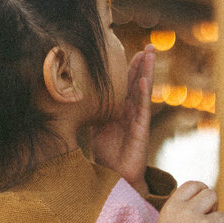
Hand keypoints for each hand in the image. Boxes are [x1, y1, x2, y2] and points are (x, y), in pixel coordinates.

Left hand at [91, 44, 155, 193]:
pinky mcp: (141, 131)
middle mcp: (131, 112)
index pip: (126, 85)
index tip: (131, 51)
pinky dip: (144, 94)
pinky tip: (144, 81)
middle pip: (138, 83)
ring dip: (147, 72)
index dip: (129, 68)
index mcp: (120, 109)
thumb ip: (91, 113)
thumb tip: (73, 100)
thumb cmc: (108, 154)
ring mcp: (137, 120)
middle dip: (143, 64)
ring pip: (143, 91)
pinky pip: (143, 110)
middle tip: (149, 45)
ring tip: (151, 55)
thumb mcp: (95, 129)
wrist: (116, 177)